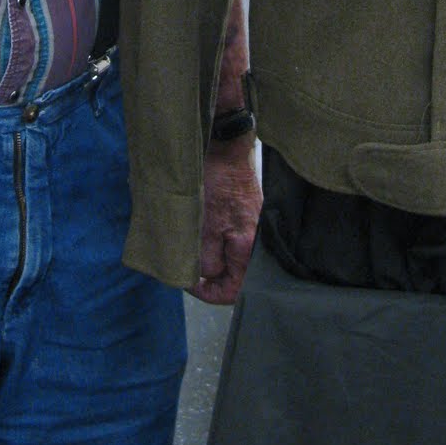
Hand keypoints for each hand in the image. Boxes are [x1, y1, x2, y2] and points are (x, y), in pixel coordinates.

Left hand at [191, 139, 261, 304]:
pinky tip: (202, 238)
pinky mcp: (248, 222)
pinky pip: (234, 246)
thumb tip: (206, 276)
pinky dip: (217, 247)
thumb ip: (207, 259)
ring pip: (232, 263)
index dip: (207, 293)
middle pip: (234, 279)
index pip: (232, 291)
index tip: (188, 282)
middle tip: (189, 270)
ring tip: (192, 253)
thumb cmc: (217, 185)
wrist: (228, 151)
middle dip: (210, 279)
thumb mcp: (204, 227)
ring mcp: (254, 233)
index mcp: (248, 249)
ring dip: (212, 262)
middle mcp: (257, 245)